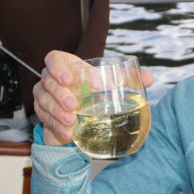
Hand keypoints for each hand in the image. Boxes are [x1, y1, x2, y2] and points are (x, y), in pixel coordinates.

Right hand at [33, 51, 154, 145]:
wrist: (81, 112)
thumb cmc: (94, 91)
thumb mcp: (109, 84)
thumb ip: (127, 79)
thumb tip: (150, 78)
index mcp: (66, 66)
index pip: (53, 59)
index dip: (57, 67)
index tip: (68, 80)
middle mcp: (51, 79)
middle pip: (47, 82)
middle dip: (59, 95)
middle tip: (73, 106)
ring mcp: (45, 96)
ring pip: (43, 101)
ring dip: (56, 112)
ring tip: (71, 121)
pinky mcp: (44, 113)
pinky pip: (45, 118)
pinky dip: (56, 126)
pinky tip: (68, 133)